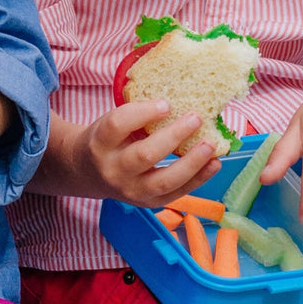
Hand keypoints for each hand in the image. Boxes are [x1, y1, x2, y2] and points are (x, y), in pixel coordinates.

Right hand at [52, 100, 219, 206]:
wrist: (89, 173)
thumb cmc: (107, 141)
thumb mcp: (111, 123)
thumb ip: (137, 116)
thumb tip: (181, 100)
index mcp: (100, 143)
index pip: (117, 125)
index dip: (143, 113)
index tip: (166, 103)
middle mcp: (113, 170)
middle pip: (143, 155)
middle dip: (173, 136)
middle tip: (196, 118)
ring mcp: (130, 191)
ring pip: (163, 181)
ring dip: (191, 162)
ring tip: (211, 145)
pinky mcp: (147, 203)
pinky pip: (176, 194)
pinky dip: (198, 179)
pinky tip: (214, 163)